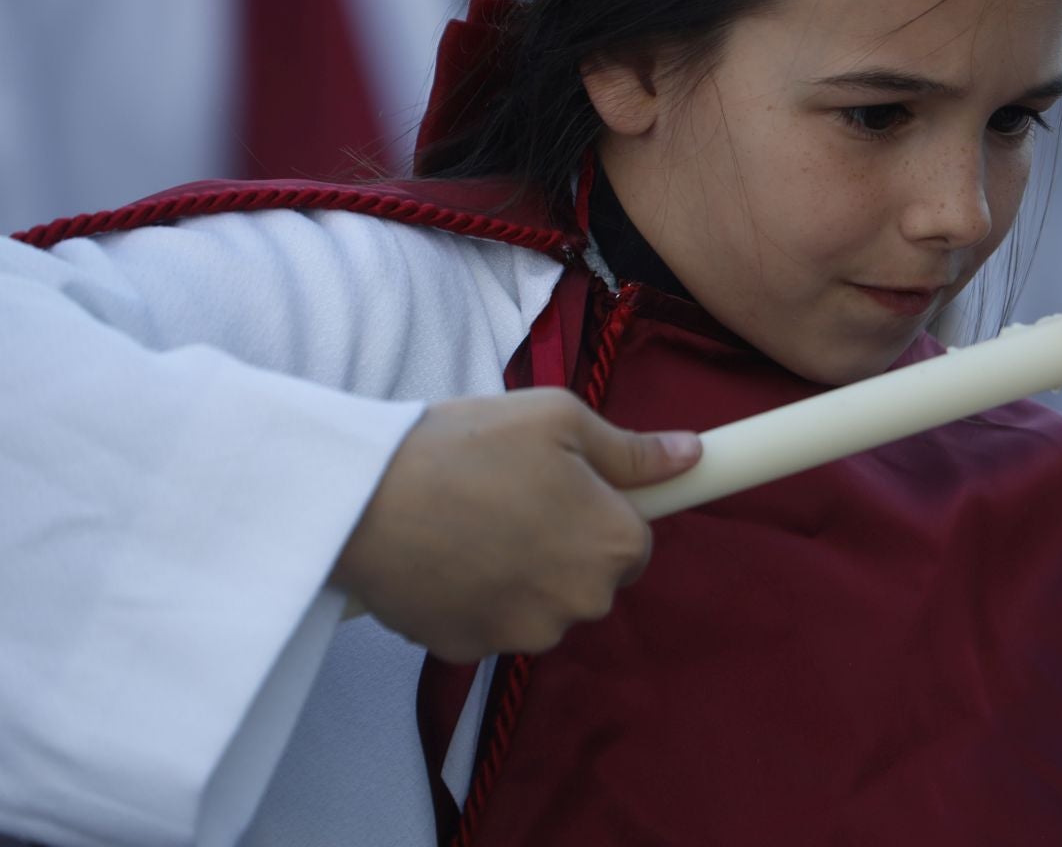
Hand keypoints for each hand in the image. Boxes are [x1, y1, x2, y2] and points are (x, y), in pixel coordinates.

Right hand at [330, 388, 700, 662]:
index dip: (599, 511)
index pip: (635, 541)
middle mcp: (581, 603)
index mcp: (615, 545)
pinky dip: (474, 596)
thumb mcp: (560, 419)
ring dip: (519, 574)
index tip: (562, 489)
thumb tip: (691, 455)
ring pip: (540, 604)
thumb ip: (633, 449)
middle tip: (509, 496)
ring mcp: (524, 634)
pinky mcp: (469, 651)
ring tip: (470, 521)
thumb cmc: (467, 446)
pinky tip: (445, 556)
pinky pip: (489, 622)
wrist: (362, 497)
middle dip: (561, 545)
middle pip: (589, 578)